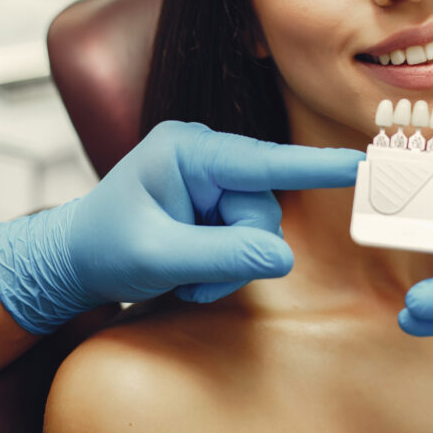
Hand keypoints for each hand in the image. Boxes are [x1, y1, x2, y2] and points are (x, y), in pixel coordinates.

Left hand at [0, 121, 362, 332]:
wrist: (72, 260)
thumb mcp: (159, 256)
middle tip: (198, 281)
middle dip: (238, 252)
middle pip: (262, 208)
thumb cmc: (102, 248)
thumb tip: (283, 257)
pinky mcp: (214, 200)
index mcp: (187, 150)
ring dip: (230, 265)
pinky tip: (193, 275)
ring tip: (188, 280)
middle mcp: (204, 156)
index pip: (262, 161)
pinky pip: (246, 237)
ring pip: (259, 228)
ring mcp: (211, 178)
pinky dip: (225, 265)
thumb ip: (223, 255)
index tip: (360, 163)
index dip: (315, 166)